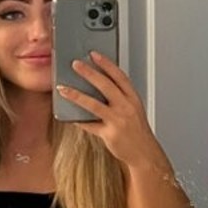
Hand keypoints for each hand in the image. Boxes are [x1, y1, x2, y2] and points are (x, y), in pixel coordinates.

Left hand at [56, 52, 155, 166]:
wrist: (144, 153)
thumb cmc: (137, 131)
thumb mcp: (133, 110)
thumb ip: (120, 98)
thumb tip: (98, 87)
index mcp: (133, 98)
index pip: (120, 76)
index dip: (107, 64)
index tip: (94, 54)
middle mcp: (127, 107)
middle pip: (106, 85)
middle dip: (89, 73)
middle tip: (75, 64)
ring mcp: (118, 121)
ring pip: (94, 104)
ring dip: (76, 95)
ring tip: (63, 88)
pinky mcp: (110, 134)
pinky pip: (90, 125)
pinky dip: (78, 120)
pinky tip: (68, 116)